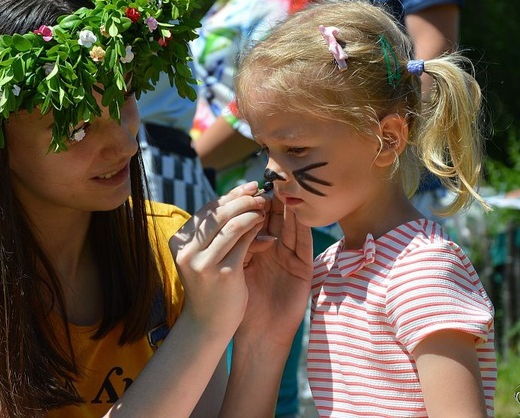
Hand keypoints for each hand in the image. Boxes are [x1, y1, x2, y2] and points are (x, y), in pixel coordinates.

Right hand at [170, 181, 266, 338]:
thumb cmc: (210, 285)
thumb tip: (240, 197)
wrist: (208, 323)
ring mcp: (203, 263)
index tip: (249, 187)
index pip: (207, 210)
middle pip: (218, 213)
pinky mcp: (223, 273)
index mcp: (178, 242)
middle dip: (243, 200)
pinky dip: (256, 230)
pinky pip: (243, 242)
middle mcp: (186, 251)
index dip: (230, 196)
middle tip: (261, 195)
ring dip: (251, 212)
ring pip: (231, 224)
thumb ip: (216, 231)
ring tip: (264, 208)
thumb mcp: (204, 255)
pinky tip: (265, 228)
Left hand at [236, 193, 313, 348]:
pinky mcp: (304, 268)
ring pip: (290, 226)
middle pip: (274, 218)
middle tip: (266, 183)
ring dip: (288, 209)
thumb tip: (215, 218)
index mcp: (257, 249)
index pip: (254, 219)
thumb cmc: (242, 306)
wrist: (259, 335)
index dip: (249, 204)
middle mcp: (275, 249)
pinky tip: (300, 214)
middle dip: (269, 201)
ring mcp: (290, 257)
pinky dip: (303, 227)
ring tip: (284, 190)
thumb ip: (232, 246)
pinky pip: (304, 243)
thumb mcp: (234, 270)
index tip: (244, 187)